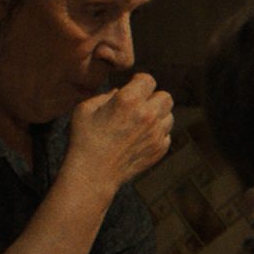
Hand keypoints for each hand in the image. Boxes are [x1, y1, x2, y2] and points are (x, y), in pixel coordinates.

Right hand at [66, 73, 173, 187]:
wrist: (93, 173)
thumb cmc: (84, 139)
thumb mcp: (85, 109)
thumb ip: (106, 95)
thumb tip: (119, 91)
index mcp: (129, 100)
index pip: (148, 80)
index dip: (140, 81)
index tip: (133, 86)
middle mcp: (147, 114)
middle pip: (165, 97)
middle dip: (153, 97)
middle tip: (140, 104)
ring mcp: (156, 133)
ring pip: (169, 116)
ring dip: (157, 116)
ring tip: (140, 122)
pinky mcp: (160, 149)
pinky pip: (166, 134)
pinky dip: (157, 134)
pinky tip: (141, 138)